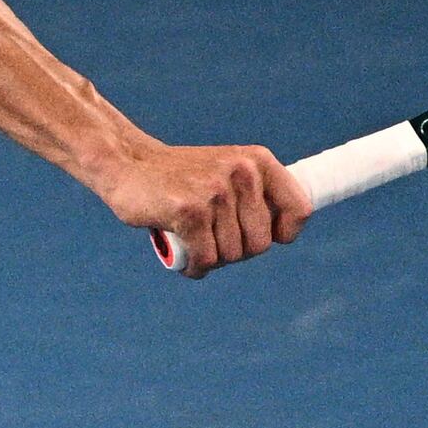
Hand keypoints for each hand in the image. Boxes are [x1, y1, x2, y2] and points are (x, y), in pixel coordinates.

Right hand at [108, 138, 303, 276]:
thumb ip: (255, 195)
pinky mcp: (190, 211)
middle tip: (211, 239)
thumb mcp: (226, 172)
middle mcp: (242, 172)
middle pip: (261, 244)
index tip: (265, 237)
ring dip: (211, 259)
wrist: (127, 164)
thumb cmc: (180, 177)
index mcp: (258, 161)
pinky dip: (195, 266)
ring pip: (232, 255)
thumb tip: (284, 233)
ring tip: (194, 242)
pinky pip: (206, 260)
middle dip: (236, 252)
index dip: (284, 233)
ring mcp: (216, 191)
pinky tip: (184, 255)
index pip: (299, 209)